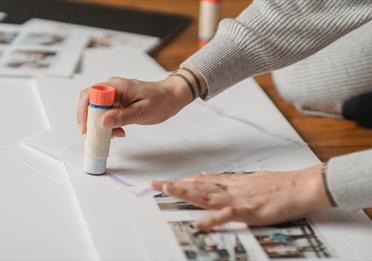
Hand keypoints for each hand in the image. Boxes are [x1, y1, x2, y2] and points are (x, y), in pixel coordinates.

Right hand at [77, 76, 192, 136]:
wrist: (171, 97)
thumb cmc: (161, 100)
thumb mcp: (143, 111)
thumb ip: (122, 117)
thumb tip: (102, 122)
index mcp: (116, 86)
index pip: (89, 95)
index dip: (84, 112)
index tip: (87, 129)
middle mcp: (112, 88)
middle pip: (89, 103)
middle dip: (91, 121)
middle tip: (99, 136)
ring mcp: (114, 95)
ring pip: (97, 110)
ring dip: (101, 125)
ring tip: (115, 134)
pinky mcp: (118, 102)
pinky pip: (106, 113)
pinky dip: (109, 124)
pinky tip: (119, 130)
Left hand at [152, 164, 332, 228]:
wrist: (300, 186)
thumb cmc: (279, 184)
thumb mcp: (251, 179)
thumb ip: (230, 180)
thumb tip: (211, 175)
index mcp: (233, 182)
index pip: (203, 180)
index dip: (184, 181)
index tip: (169, 182)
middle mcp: (231, 188)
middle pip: (199, 186)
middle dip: (177, 186)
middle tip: (156, 184)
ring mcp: (238, 199)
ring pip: (207, 195)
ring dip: (186, 193)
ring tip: (168, 191)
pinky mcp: (249, 211)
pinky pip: (227, 216)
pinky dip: (212, 220)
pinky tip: (199, 223)